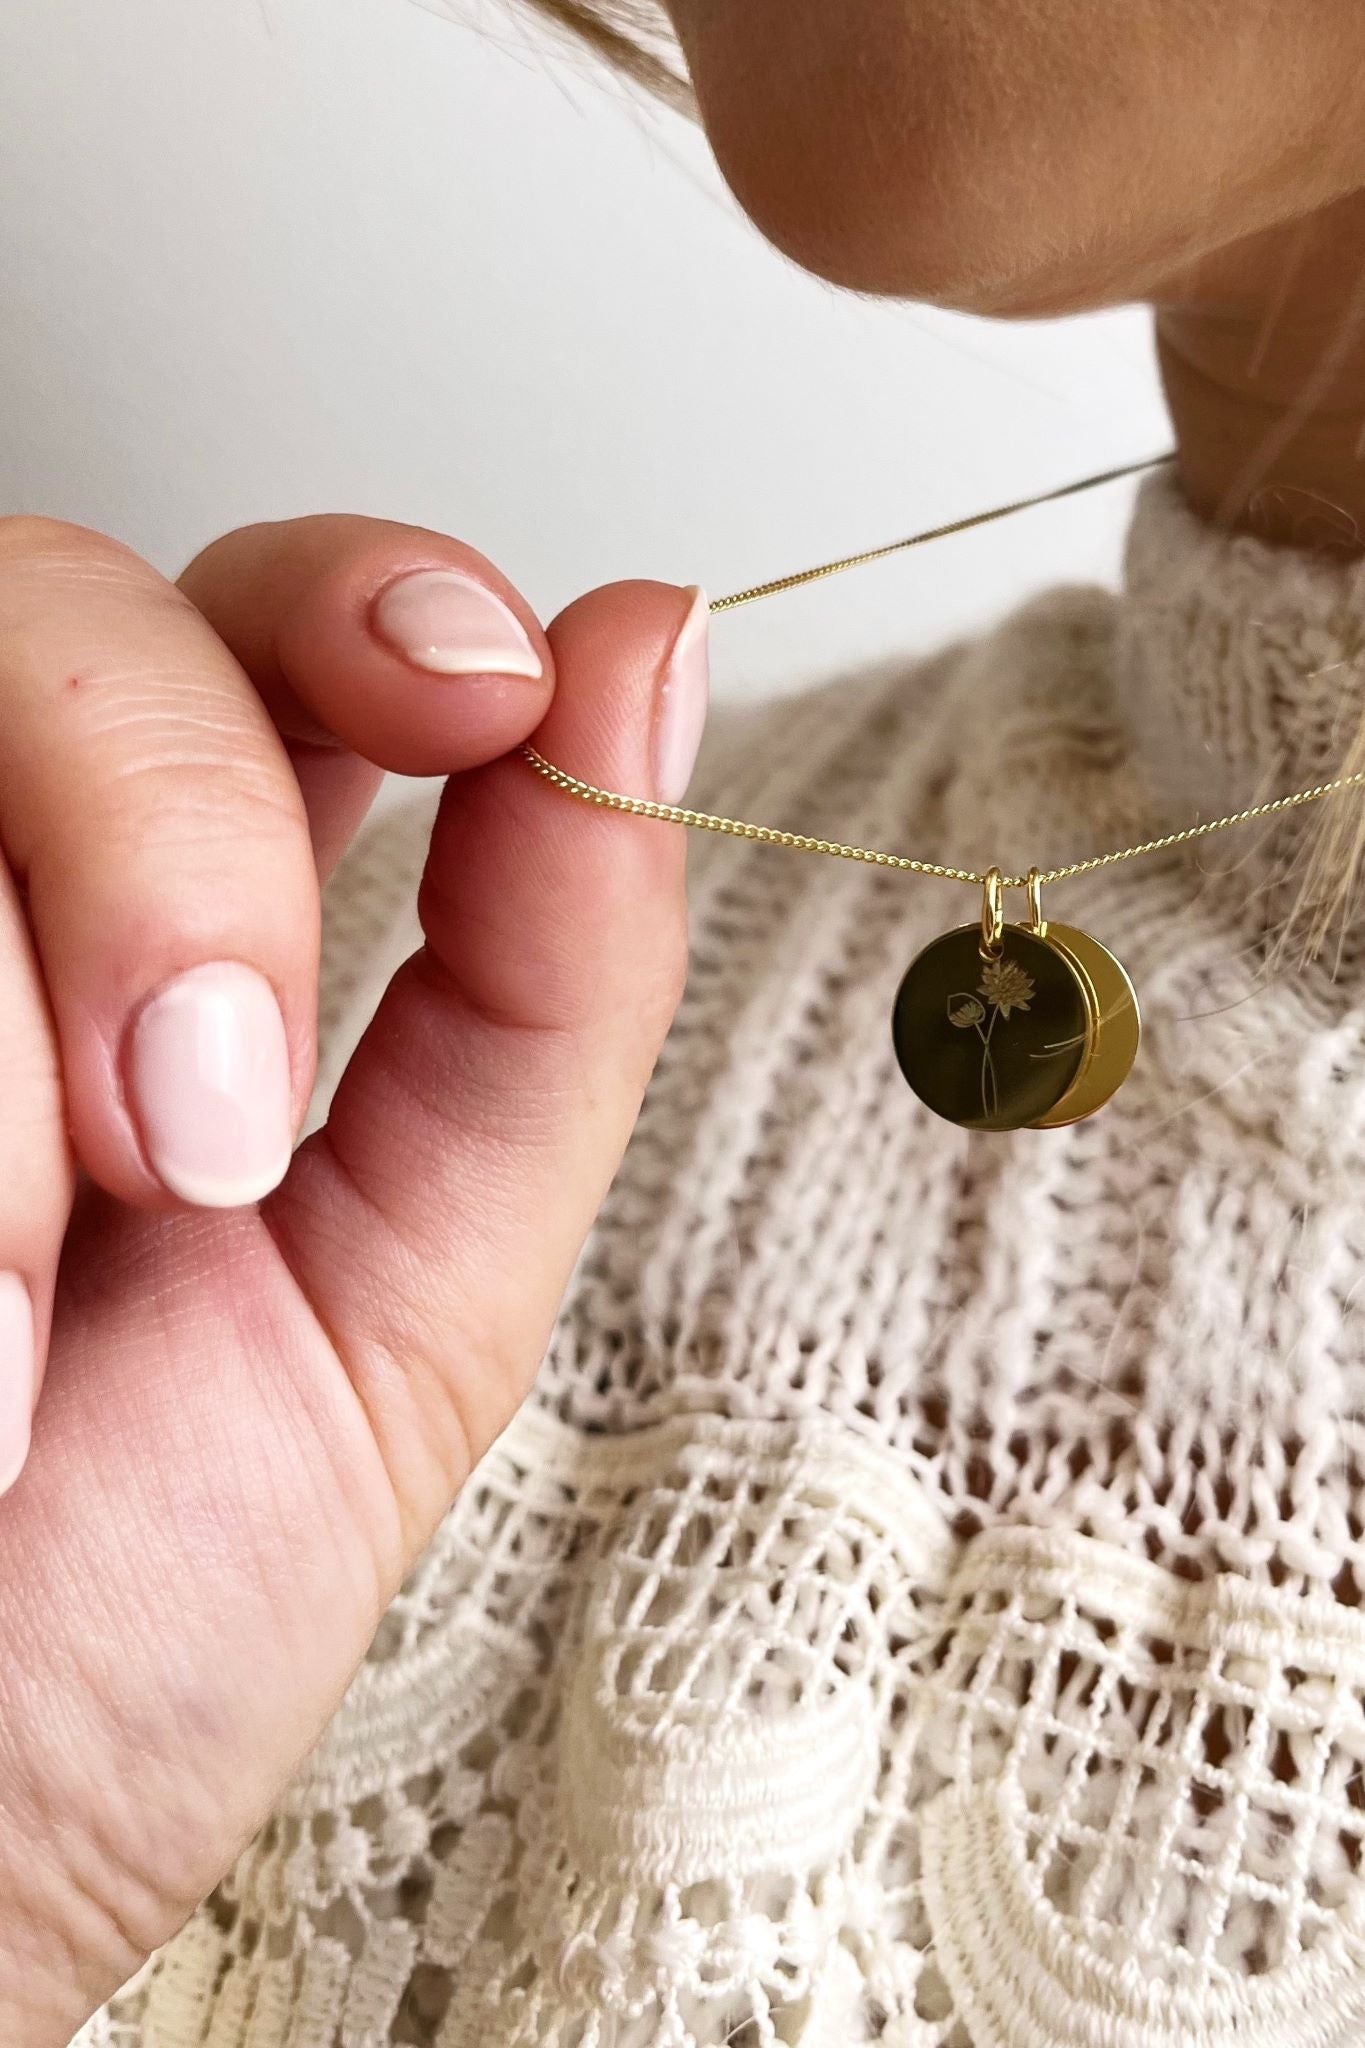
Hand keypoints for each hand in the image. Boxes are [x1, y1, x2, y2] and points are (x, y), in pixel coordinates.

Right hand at [0, 512, 706, 2041]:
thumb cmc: (127, 1623)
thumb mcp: (416, 1296)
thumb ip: (550, 980)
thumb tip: (649, 649)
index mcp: (187, 939)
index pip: (267, 622)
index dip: (367, 595)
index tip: (480, 686)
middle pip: (62, 615)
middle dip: (178, 845)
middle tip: (206, 1135)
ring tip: (20, 1341)